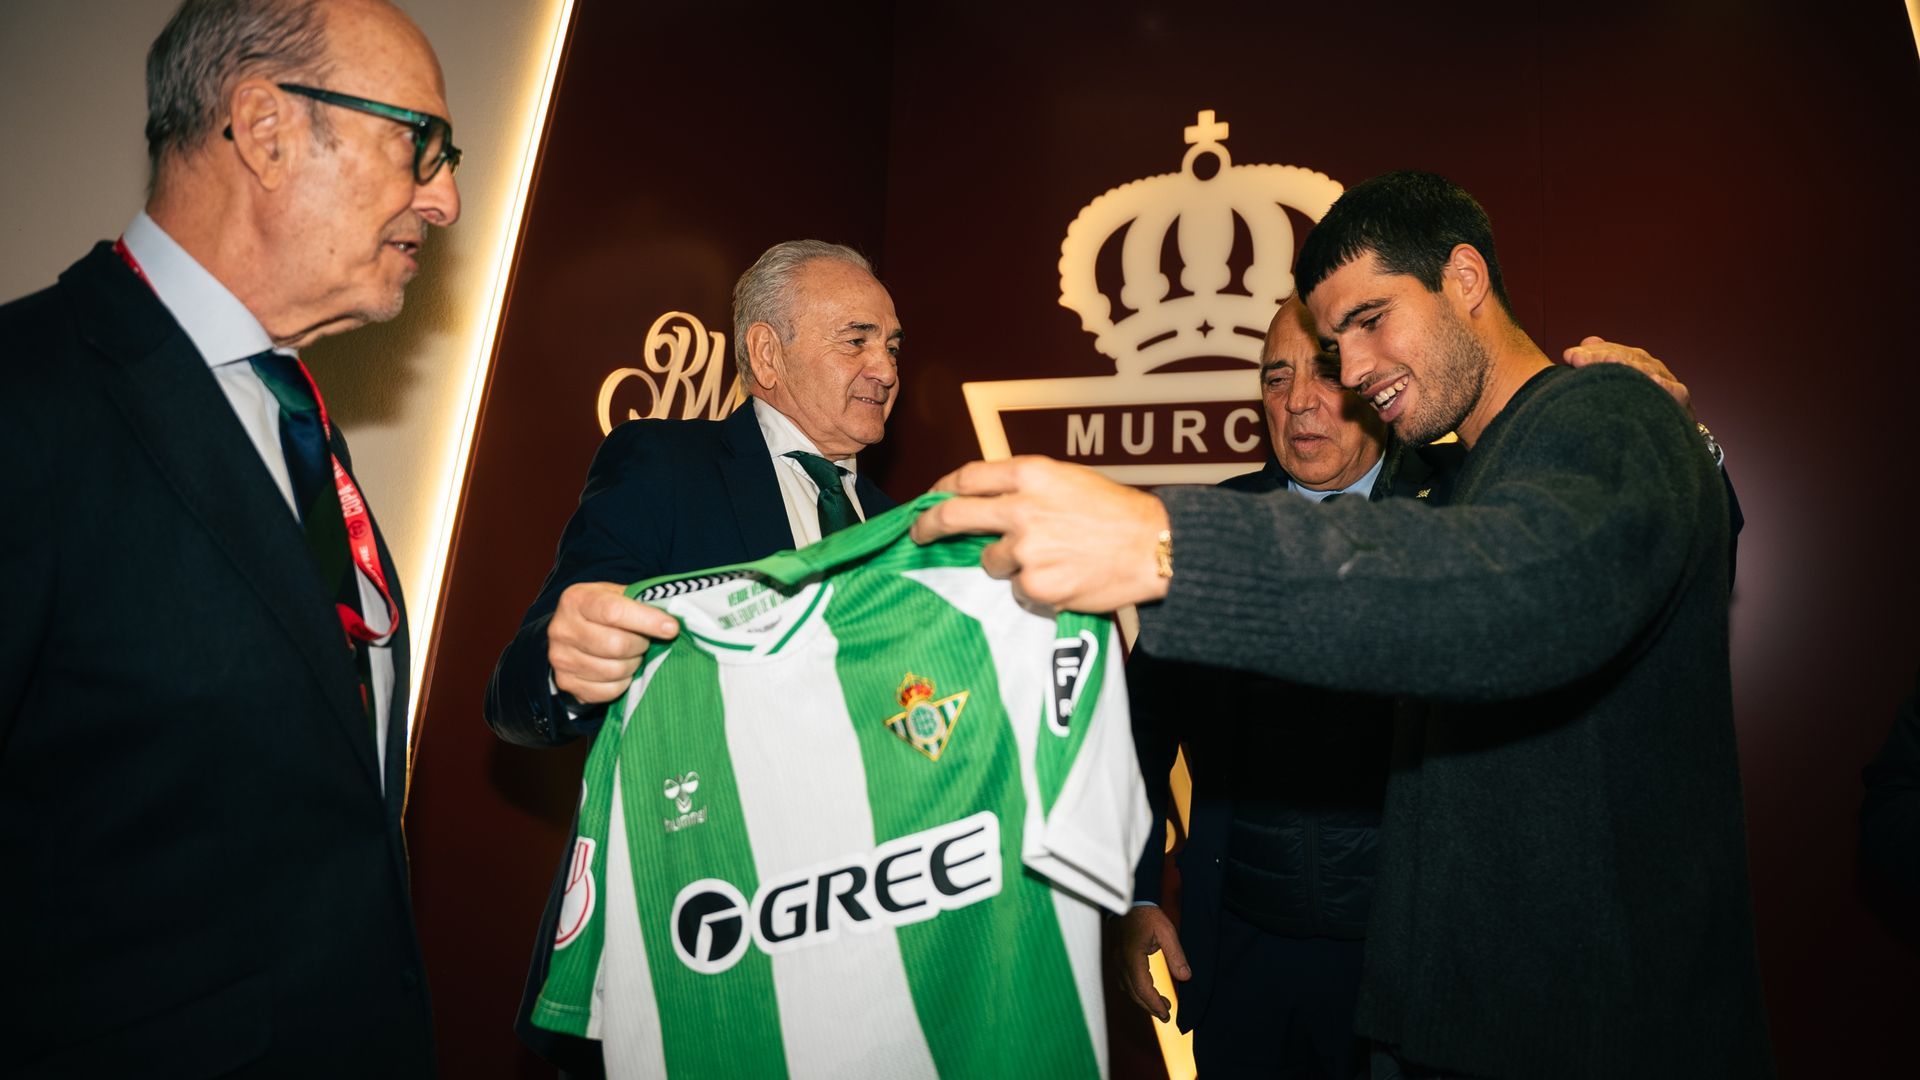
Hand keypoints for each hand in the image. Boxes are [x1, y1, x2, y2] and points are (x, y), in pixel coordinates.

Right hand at [547, 581, 680, 704]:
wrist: (571, 632)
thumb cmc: (602, 611)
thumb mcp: (617, 595)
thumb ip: (640, 603)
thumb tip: (672, 622)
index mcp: (577, 600)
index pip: (614, 612)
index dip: (647, 621)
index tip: (671, 628)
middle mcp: (563, 629)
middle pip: (616, 645)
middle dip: (640, 645)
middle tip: (644, 641)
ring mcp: (561, 658)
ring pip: (614, 671)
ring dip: (633, 664)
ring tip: (632, 654)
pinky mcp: (566, 682)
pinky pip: (608, 691)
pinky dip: (622, 682)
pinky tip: (621, 670)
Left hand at [909, 456, 1171, 612]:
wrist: (1154, 548)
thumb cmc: (1118, 513)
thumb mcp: (1070, 480)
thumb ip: (1028, 487)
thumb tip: (989, 501)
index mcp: (1031, 475)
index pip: (967, 477)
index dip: (942, 488)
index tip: (932, 497)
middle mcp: (1021, 509)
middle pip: (953, 515)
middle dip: (927, 525)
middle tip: (919, 534)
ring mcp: (1025, 550)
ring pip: (992, 560)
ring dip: (1010, 562)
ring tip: (1053, 559)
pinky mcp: (1035, 585)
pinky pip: (1019, 589)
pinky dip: (1035, 587)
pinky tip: (1065, 577)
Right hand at [1114, 905, 1189, 1021]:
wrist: (1128, 900)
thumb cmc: (1146, 914)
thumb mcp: (1166, 932)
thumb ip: (1176, 955)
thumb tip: (1186, 977)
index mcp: (1133, 958)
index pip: (1142, 989)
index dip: (1154, 1005)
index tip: (1167, 1014)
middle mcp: (1121, 963)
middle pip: (1134, 993)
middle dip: (1150, 1007)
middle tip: (1167, 1015)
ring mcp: (1117, 960)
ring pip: (1128, 989)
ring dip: (1143, 999)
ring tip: (1161, 1003)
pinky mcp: (1117, 957)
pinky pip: (1124, 981)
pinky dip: (1135, 990)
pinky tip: (1145, 988)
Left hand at [1562, 336, 1693, 419]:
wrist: (1665, 425)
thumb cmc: (1633, 402)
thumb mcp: (1613, 382)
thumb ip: (1597, 363)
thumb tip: (1579, 347)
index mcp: (1631, 359)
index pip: (1610, 351)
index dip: (1590, 353)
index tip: (1569, 356)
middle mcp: (1648, 366)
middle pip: (1627, 357)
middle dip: (1603, 357)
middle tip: (1583, 359)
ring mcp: (1665, 379)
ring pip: (1648, 370)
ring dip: (1630, 367)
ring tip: (1610, 364)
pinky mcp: (1680, 397)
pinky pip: (1675, 390)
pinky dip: (1666, 386)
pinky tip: (1655, 383)